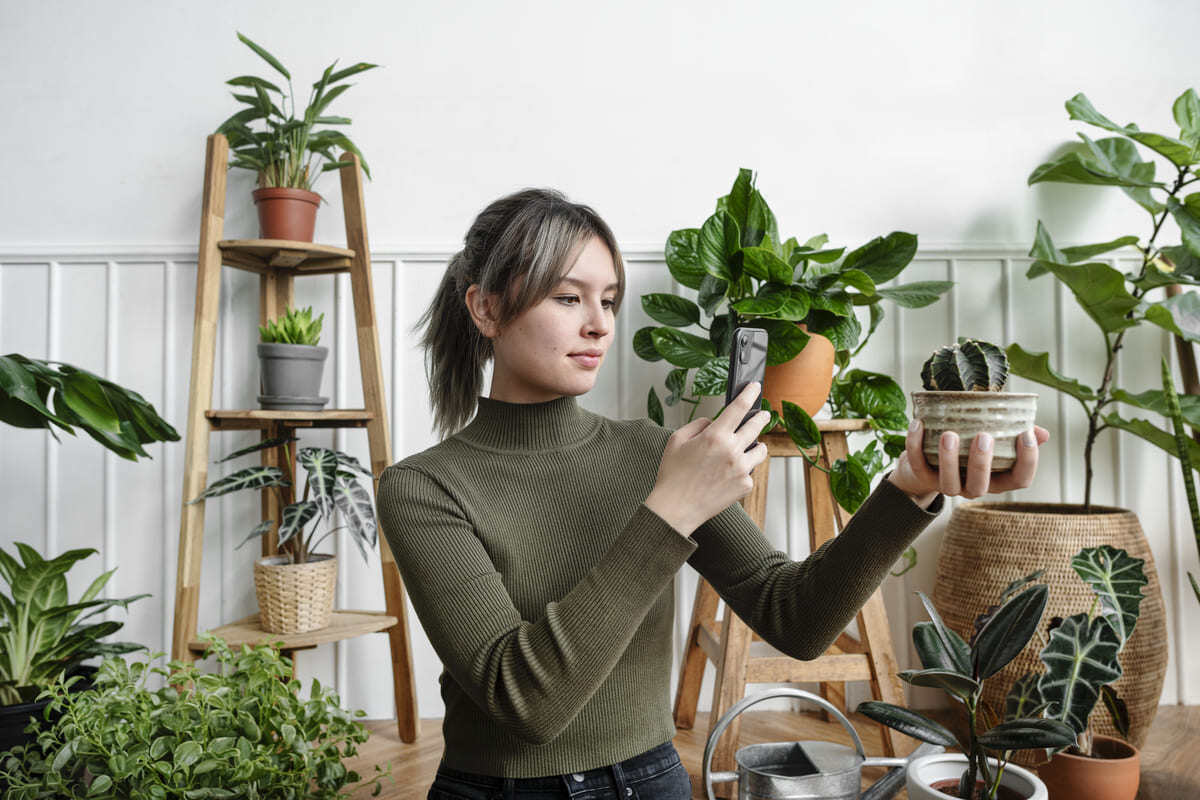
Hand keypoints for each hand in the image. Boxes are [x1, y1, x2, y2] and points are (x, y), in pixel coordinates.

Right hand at [645, 381, 770, 535]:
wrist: (676, 508)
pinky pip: (750, 472)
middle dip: (762, 417)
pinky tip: (729, 474)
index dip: (749, 394)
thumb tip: (713, 422)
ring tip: (749, 447)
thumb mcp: (676, 440)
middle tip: (763, 414)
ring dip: (756, 445)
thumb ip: (698, 424)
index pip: (739, 408)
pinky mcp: (745, 485)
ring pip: (761, 450)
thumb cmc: (673, 475)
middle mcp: (732, 451)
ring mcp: (741, 469)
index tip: (755, 387)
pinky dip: (743, 470)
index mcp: (715, 436)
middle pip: (756, 427)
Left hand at [886, 420, 1049, 507]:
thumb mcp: (993, 440)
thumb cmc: (968, 446)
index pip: (1019, 480)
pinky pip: (917, 464)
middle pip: (980, 486)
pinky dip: (915, 444)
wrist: (926, 460)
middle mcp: (972, 487)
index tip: (1026, 435)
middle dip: (982, 463)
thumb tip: (1041, 433)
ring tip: (949, 434)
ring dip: (948, 459)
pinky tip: (918, 424)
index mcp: (996, 478)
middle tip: (984, 437)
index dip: (1027, 462)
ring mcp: (946, 484)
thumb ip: (1015, 434)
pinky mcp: (921, 476)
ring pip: (948, 483)